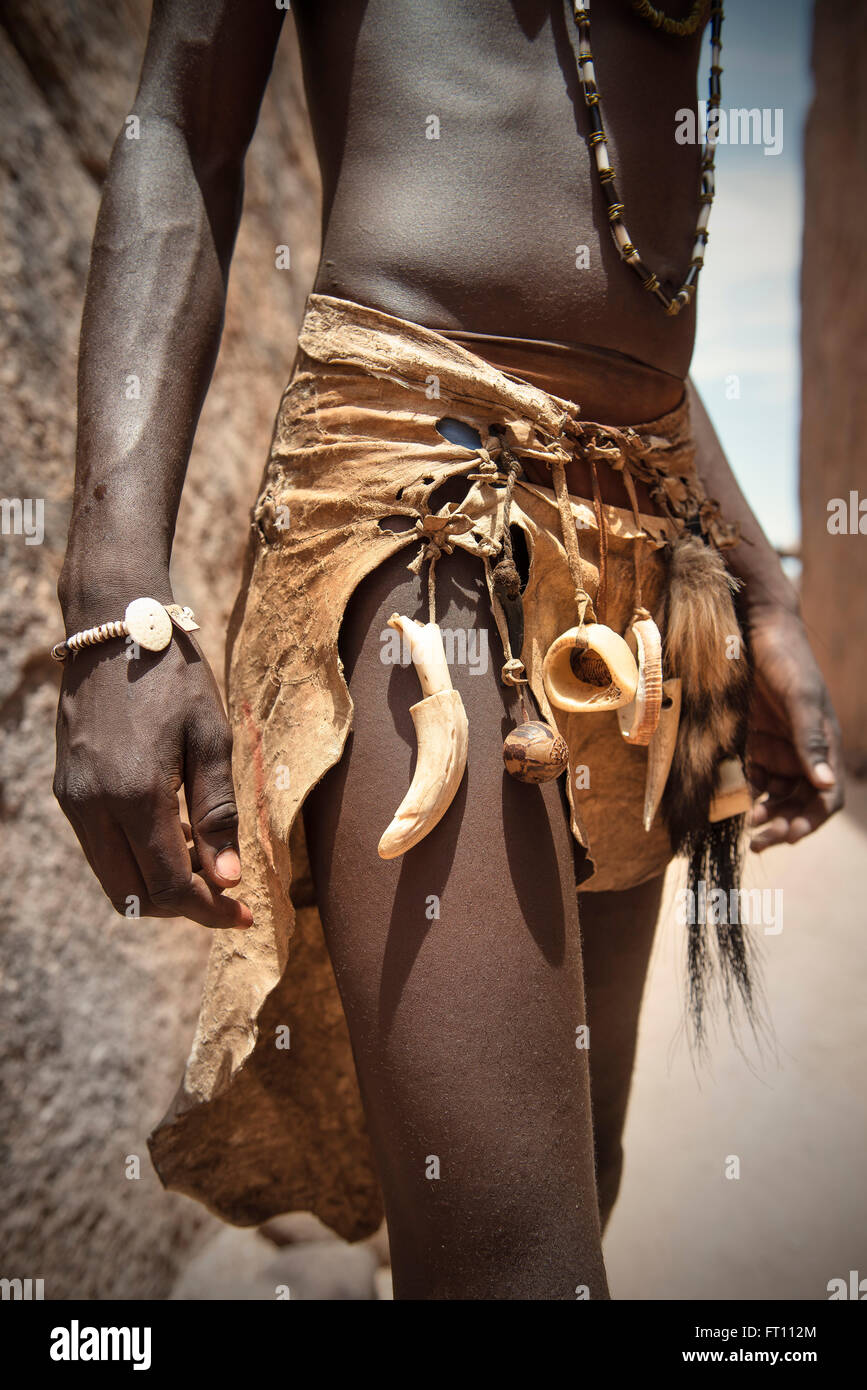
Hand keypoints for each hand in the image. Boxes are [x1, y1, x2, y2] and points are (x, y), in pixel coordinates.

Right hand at [53, 613, 251, 929]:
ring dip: (158, 885)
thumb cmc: (173, 677)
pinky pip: (100, 851)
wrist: (115, 627)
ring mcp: (74, 801)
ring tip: (203, 861)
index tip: (244, 915)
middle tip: (226, 894)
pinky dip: (136, 860)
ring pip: (114, 879)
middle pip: (138, 895)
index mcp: (136, 795)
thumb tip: (227, 880)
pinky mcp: (67, 791)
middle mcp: (94, 807)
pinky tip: (171, 834)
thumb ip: (217, 813)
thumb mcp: (211, 738)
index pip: (171, 886)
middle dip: (184, 907)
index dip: (210, 910)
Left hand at [744, 606, 843, 850]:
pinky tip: (727, 800)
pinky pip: (747, 776)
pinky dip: (741, 792)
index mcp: (823, 744)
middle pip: (798, 803)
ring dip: (762, 813)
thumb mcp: (800, 697)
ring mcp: (775, 747)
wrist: (755, 626)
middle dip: (783, 825)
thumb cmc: (786, 658)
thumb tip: (824, 784)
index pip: (826, 797)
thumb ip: (811, 739)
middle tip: (759, 839)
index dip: (811, 821)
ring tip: (743, 823)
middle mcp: (801, 752)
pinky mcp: (750, 740)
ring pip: (773, 795)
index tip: (788, 835)